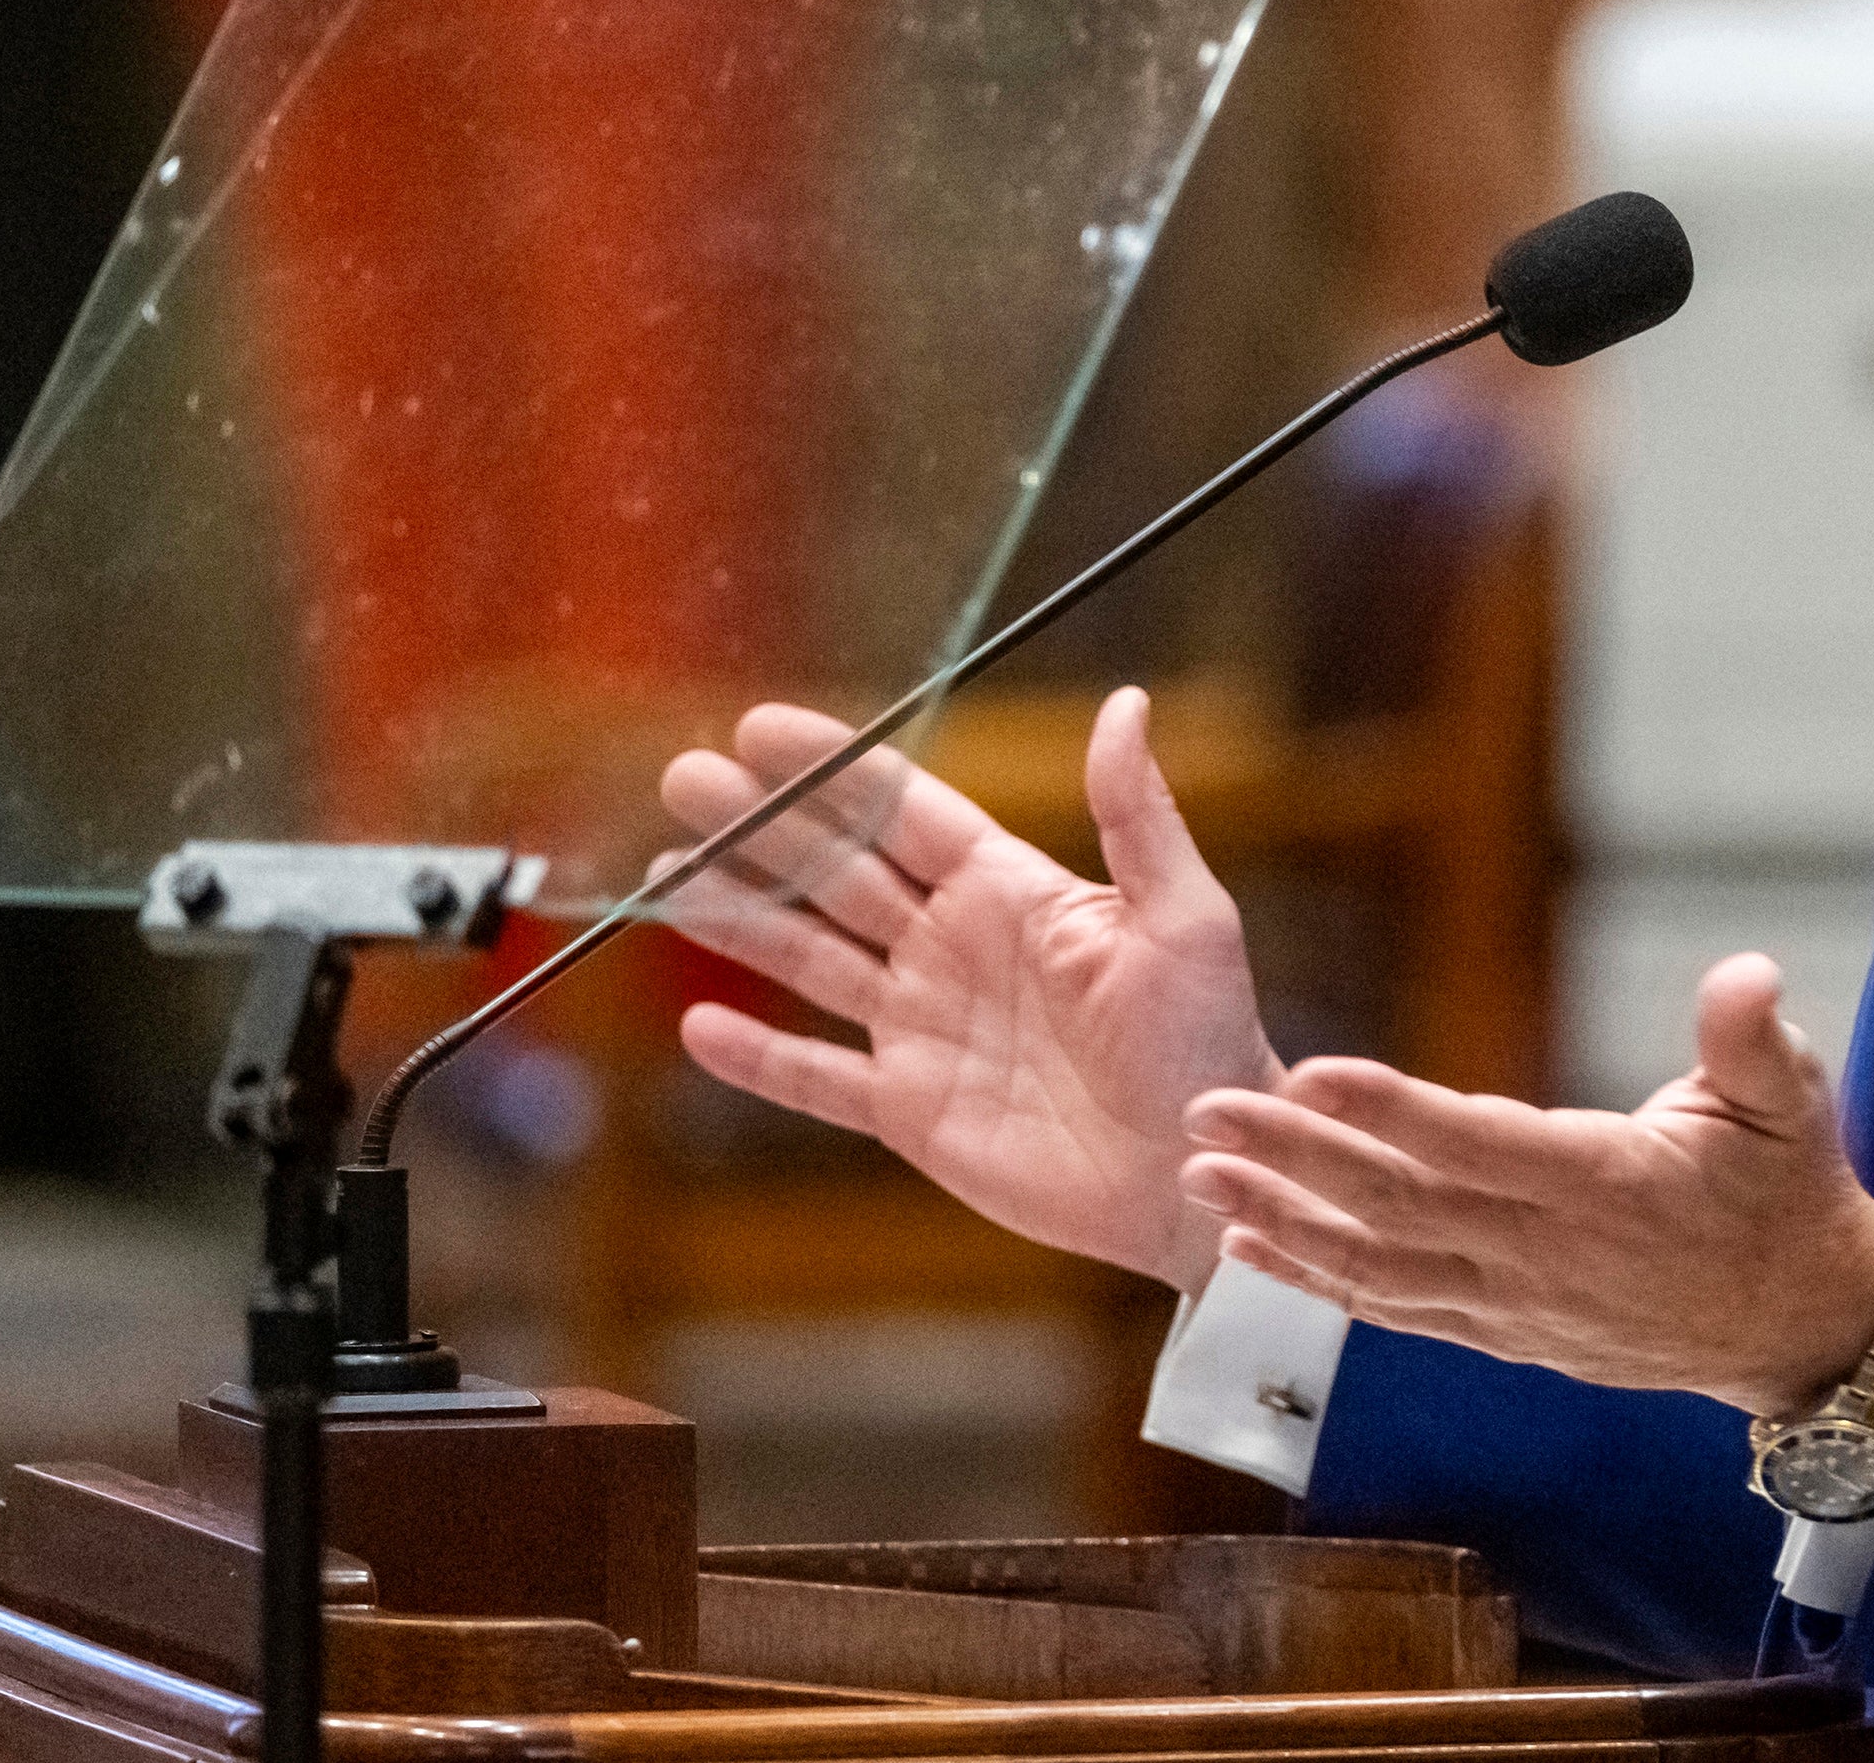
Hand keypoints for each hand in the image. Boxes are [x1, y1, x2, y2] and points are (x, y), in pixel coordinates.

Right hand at [658, 690, 1281, 1293]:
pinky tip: (700, 1025)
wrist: (1203, 1169)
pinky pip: (820, 1079)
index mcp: (1012, 893)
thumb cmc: (1208, 1040)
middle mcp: (956, 949)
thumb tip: (1127, 703)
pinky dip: (761, 1057)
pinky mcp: (913, 1111)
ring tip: (665, 875)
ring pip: (811, 962)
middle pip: (838, 874)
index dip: (834, 771)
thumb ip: (1137, 816)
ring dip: (739, 920)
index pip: (904, 813)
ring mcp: (927, 1029)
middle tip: (685, 776)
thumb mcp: (1184, 916)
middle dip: (762, 828)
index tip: (761, 728)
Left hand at [1175, 953, 1873, 1413]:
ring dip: (1284, 1220)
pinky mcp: (1504, 1333)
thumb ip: (1753, 1039)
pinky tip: (1250, 1245)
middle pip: (1402, 1204)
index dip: (1395, 1111)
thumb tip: (1746, 972)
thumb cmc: (1786, 1192)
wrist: (1798, 1328)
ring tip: (1200, 1173)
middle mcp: (1547, 1253)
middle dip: (1296, 1156)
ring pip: (1380, 1266)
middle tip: (1206, 1109)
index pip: (1480, 1146)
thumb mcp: (1792, 1102)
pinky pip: (1395, 1310)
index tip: (1313, 1072)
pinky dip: (1318, 1281)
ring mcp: (1518, 1303)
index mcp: (1606, 1184)